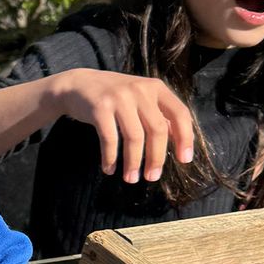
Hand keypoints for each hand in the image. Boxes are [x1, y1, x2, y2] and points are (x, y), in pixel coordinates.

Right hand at [49, 69, 194, 183]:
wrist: (78, 84)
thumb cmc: (114, 96)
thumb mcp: (140, 98)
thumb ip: (158, 115)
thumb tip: (177, 141)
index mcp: (156, 88)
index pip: (179, 113)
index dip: (185, 138)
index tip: (184, 160)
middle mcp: (140, 90)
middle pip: (157, 130)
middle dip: (156, 158)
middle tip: (152, 177)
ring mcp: (119, 97)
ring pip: (134, 137)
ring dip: (133, 162)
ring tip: (131, 178)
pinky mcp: (100, 107)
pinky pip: (110, 139)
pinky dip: (110, 158)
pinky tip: (109, 168)